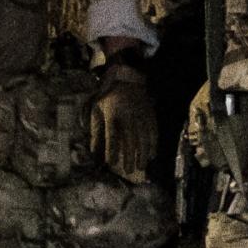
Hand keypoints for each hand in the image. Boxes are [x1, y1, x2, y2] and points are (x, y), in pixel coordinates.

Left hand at [88, 64, 155, 182]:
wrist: (126, 76)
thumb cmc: (107, 95)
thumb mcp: (96, 108)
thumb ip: (95, 130)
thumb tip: (93, 150)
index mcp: (112, 114)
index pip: (112, 136)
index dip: (112, 150)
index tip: (111, 163)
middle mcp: (128, 116)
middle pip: (129, 140)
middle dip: (129, 157)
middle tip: (128, 171)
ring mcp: (141, 115)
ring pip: (143, 138)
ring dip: (142, 154)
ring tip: (141, 166)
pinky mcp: (150, 114)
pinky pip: (154, 131)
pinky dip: (154, 144)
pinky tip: (152, 154)